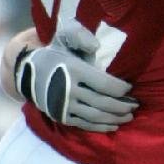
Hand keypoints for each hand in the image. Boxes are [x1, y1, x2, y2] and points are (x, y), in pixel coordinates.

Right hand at [16, 23, 136, 131]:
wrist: (27, 72)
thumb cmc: (55, 54)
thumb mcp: (64, 37)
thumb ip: (80, 36)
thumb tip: (96, 47)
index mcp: (73, 69)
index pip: (104, 84)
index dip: (121, 89)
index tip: (129, 88)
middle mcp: (68, 89)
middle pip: (102, 102)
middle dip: (122, 105)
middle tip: (135, 105)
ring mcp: (64, 106)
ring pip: (96, 116)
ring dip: (115, 118)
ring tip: (129, 116)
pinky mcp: (62, 117)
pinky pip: (85, 125)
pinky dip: (101, 127)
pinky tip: (114, 125)